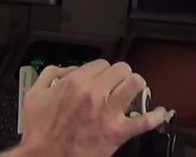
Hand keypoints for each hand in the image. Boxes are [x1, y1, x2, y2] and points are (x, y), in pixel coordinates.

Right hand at [17, 60, 171, 156]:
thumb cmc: (40, 132)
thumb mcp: (35, 95)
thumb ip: (49, 74)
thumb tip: (65, 69)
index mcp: (76, 82)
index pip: (101, 63)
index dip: (102, 70)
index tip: (101, 78)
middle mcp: (95, 94)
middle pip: (121, 69)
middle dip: (120, 75)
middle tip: (118, 83)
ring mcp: (108, 113)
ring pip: (135, 84)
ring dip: (136, 86)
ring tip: (134, 91)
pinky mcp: (117, 132)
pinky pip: (144, 121)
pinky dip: (155, 116)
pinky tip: (159, 113)